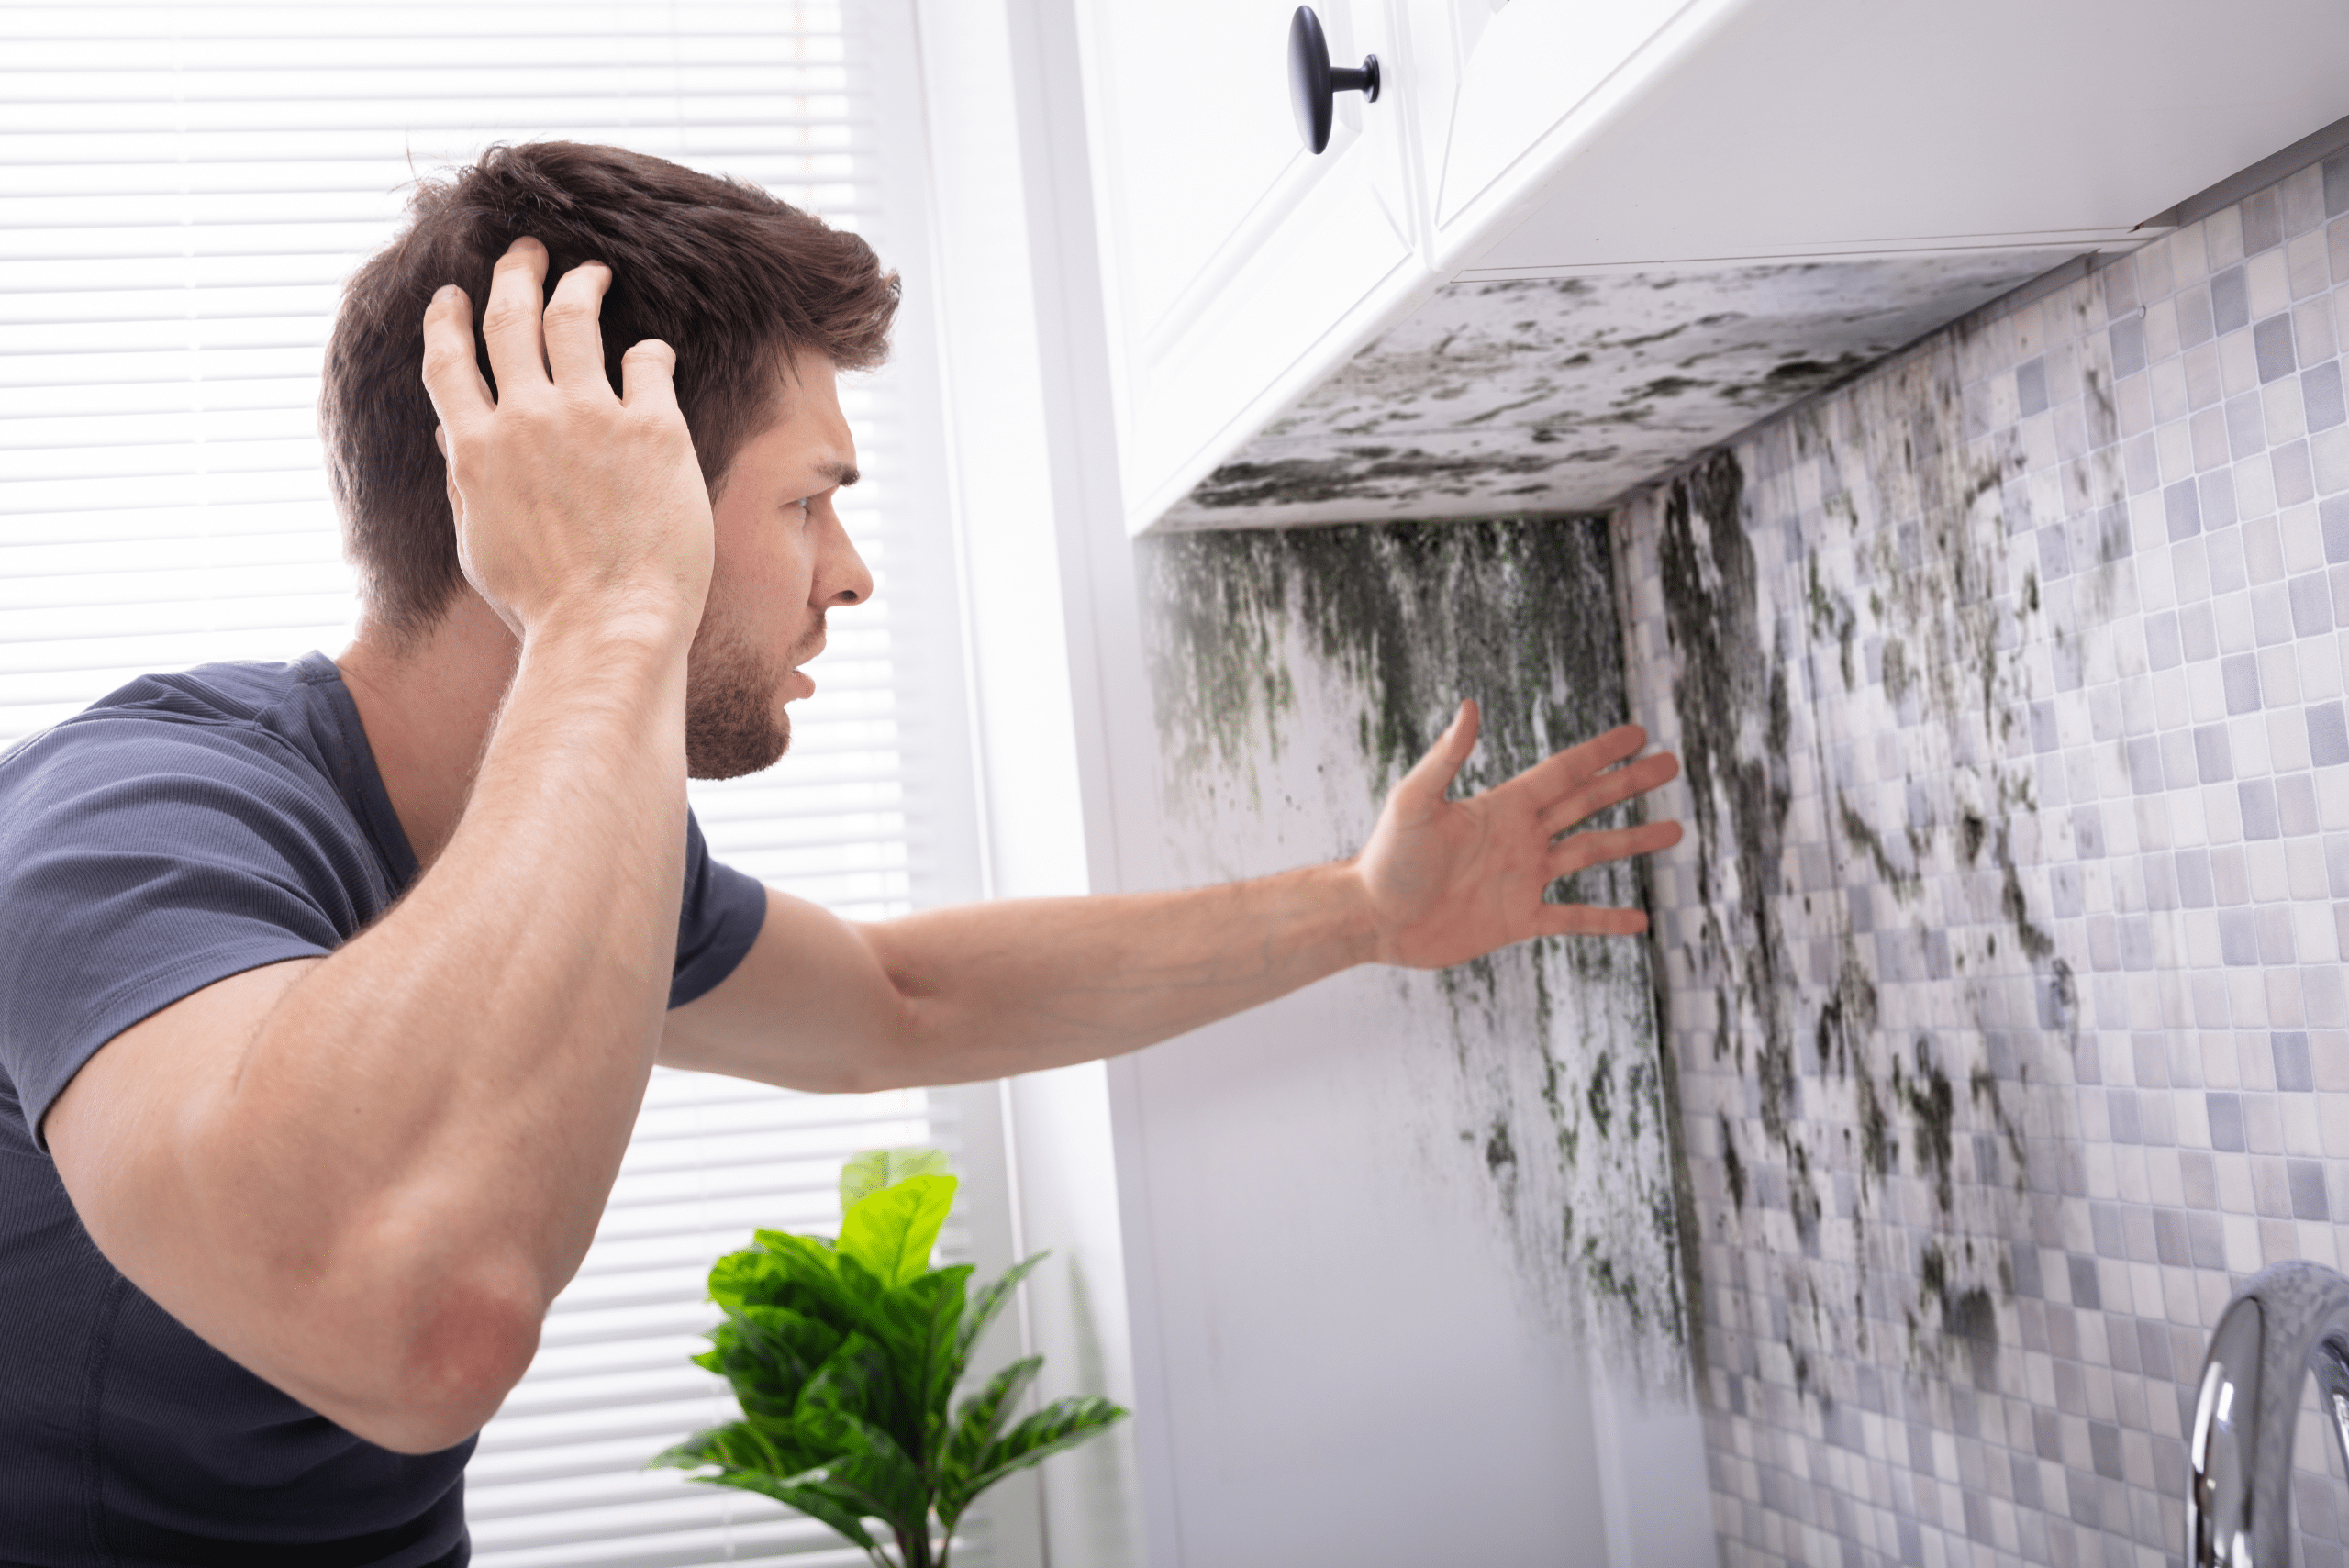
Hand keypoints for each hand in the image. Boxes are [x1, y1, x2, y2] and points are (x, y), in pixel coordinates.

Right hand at [420, 236, 713, 642]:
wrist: (609, 625)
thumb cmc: (544, 605)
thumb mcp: (480, 547)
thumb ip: (466, 485)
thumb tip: (451, 439)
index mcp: (476, 448)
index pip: (447, 359)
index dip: (448, 318)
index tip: (454, 294)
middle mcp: (526, 418)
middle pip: (509, 318)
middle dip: (514, 273)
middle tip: (526, 251)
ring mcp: (590, 416)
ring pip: (575, 318)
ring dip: (579, 284)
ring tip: (592, 271)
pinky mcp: (653, 426)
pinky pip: (648, 361)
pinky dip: (649, 352)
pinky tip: (655, 354)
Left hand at [1352, 701, 1682, 968]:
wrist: (1373, 918)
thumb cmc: (1387, 857)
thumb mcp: (1415, 802)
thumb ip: (1446, 758)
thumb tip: (1469, 706)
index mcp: (1502, 806)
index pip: (1564, 772)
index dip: (1601, 753)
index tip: (1638, 734)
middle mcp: (1519, 837)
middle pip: (1586, 803)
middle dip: (1628, 785)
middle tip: (1671, 766)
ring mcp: (1521, 878)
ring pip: (1589, 854)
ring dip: (1631, 842)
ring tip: (1674, 831)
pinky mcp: (1516, 920)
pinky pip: (1571, 918)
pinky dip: (1605, 919)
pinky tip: (1640, 920)